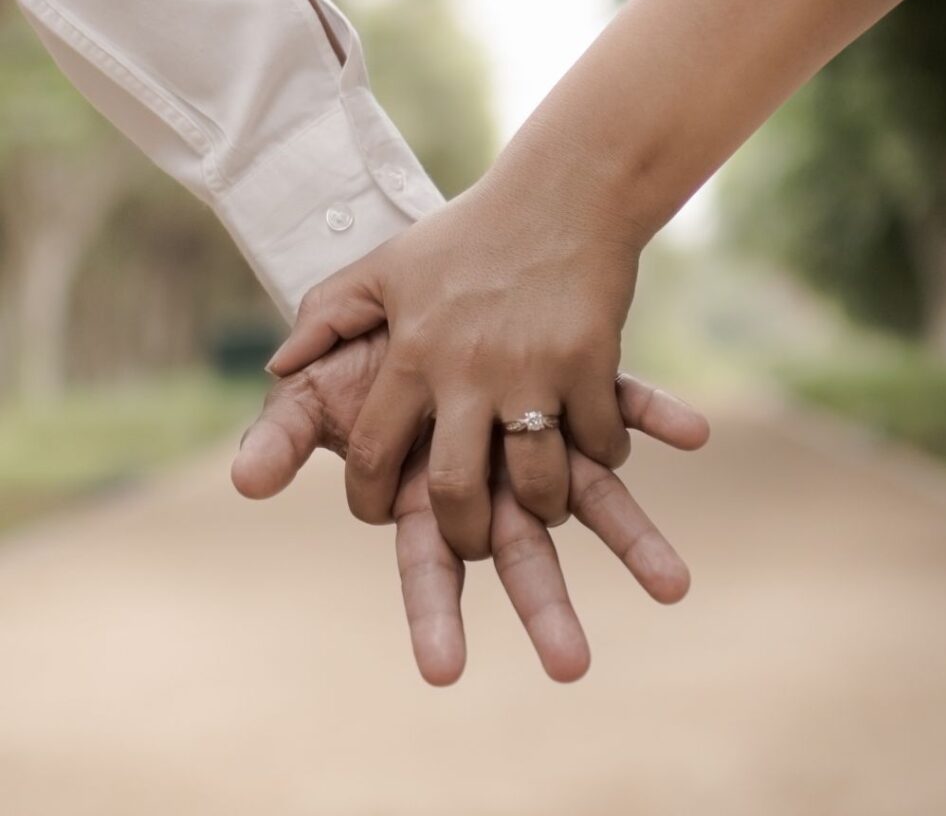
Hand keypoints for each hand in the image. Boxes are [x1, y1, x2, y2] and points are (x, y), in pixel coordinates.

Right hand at [234, 333, 708, 682]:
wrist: (426, 283)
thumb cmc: (369, 349)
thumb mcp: (320, 388)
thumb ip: (285, 433)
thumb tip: (243, 480)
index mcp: (430, 483)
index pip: (428, 559)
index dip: (432, 612)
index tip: (442, 670)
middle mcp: (495, 470)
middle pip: (519, 549)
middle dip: (542, 604)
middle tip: (570, 663)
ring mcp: (541, 432)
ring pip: (589, 495)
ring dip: (631, 538)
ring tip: (674, 585)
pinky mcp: (577, 383)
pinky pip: (622, 402)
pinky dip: (657, 416)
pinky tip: (696, 432)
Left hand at [266, 176, 643, 558]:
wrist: (560, 192)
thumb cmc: (469, 234)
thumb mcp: (387, 265)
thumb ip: (326, 314)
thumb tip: (277, 367)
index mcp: (412, 352)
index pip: (372, 452)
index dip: (371, 498)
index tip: (384, 512)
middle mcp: (467, 369)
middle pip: (456, 491)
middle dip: (464, 535)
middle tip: (475, 538)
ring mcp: (533, 368)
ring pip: (536, 481)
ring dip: (541, 506)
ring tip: (542, 501)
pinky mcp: (591, 360)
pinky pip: (598, 441)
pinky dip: (602, 455)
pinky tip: (595, 446)